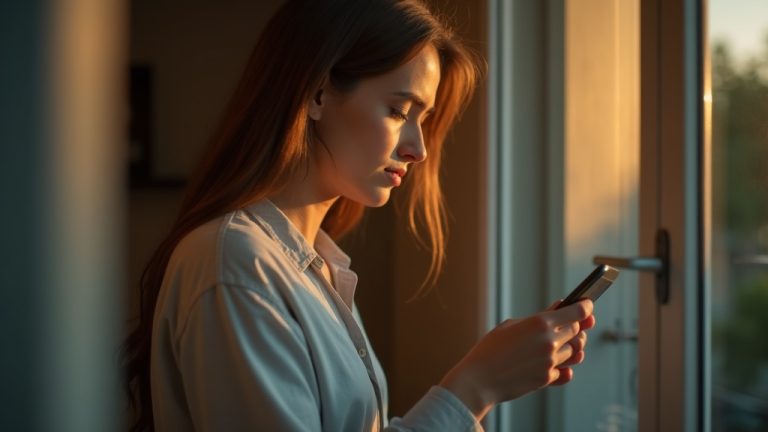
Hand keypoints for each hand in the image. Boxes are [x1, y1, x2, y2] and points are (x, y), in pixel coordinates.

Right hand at [439, 299, 593, 419]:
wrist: (480, 379)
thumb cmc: (491, 349)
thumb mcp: (511, 325)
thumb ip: (538, 317)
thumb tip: (558, 310)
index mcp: (540, 323)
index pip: (577, 312)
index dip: (585, 307)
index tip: (588, 304)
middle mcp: (549, 342)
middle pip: (578, 331)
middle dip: (578, 326)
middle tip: (575, 324)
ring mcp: (550, 362)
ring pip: (575, 352)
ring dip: (572, 346)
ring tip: (565, 343)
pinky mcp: (547, 378)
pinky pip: (565, 371)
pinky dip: (564, 366)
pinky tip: (558, 362)